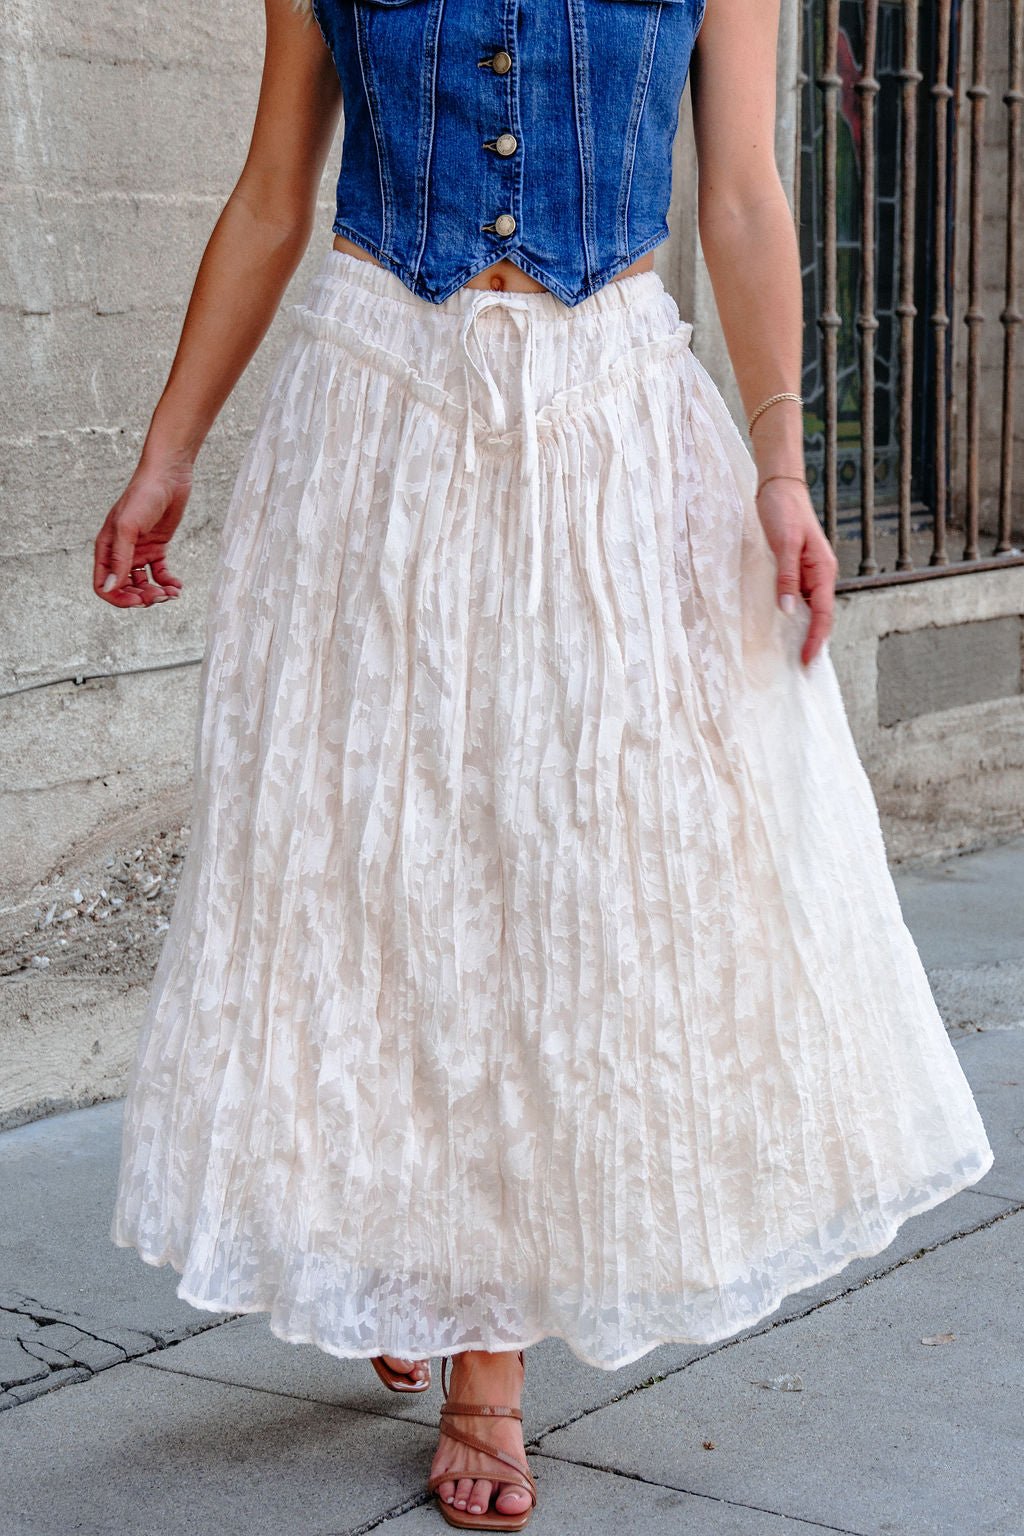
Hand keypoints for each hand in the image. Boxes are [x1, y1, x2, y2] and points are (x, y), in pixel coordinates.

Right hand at [93, 457, 190, 607]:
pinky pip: (160, 573)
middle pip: (124, 588)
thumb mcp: (128, 527)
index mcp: (107, 548)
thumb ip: (120, 558)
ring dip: (156, 593)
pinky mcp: (157, 547)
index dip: (118, 598)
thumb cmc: (143, 495)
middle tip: (161, 597)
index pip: (103, 585)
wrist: (168, 476)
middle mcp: (121, 552)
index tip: (139, 601)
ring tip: (172, 593)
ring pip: (143, 584)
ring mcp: (139, 551)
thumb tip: (110, 588)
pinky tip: (178, 585)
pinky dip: (168, 582)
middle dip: (141, 598)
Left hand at [754, 479, 838, 666]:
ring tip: (792, 654)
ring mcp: (809, 572)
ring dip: (803, 630)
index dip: (816, 639)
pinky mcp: (796, 568)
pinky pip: (798, 597)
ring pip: (809, 608)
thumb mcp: (785, 544)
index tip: (808, 661)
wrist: (779, 487)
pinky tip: (783, 625)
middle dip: (813, 641)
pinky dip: (793, 614)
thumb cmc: (784, 511)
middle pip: (820, 616)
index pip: (822, 613)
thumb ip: (787, 577)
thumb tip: (789, 609)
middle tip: (802, 667)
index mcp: (823, 570)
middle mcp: (820, 574)